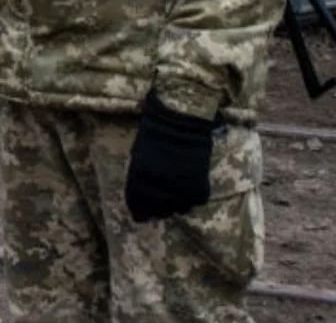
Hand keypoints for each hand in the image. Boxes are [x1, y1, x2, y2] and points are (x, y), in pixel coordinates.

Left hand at [126, 92, 215, 220]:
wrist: (180, 121)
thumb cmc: (154, 134)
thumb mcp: (139, 156)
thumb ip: (139, 178)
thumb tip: (140, 197)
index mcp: (140, 180)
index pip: (137, 206)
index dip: (139, 212)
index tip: (141, 215)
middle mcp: (158, 189)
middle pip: (159, 211)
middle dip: (158, 209)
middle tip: (160, 205)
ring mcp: (180, 190)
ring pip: (178, 209)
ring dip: (176, 203)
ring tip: (176, 193)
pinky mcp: (199, 188)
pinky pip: (195, 200)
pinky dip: (192, 196)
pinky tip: (189, 185)